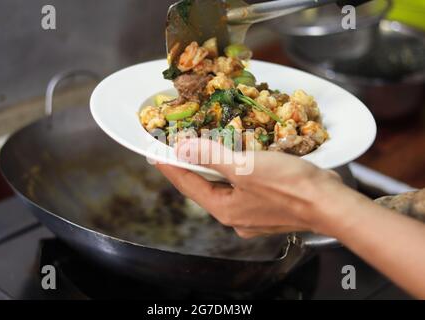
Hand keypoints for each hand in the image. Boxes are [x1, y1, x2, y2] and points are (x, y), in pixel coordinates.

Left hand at [156, 138, 360, 237]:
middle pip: (204, 186)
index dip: (171, 167)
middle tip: (177, 147)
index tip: (155, 153)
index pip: (188, 185)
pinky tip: (237, 157)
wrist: (330, 202)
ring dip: (213, 166)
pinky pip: (242, 185)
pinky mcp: (267, 205)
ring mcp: (252, 212)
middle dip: (191, 166)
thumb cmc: (289, 186)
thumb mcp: (245, 168)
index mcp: (224, 209)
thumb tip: (182, 150)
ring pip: (225, 185)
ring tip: (202, 148)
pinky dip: (235, 170)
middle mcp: (235, 215)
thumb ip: (212, 157)